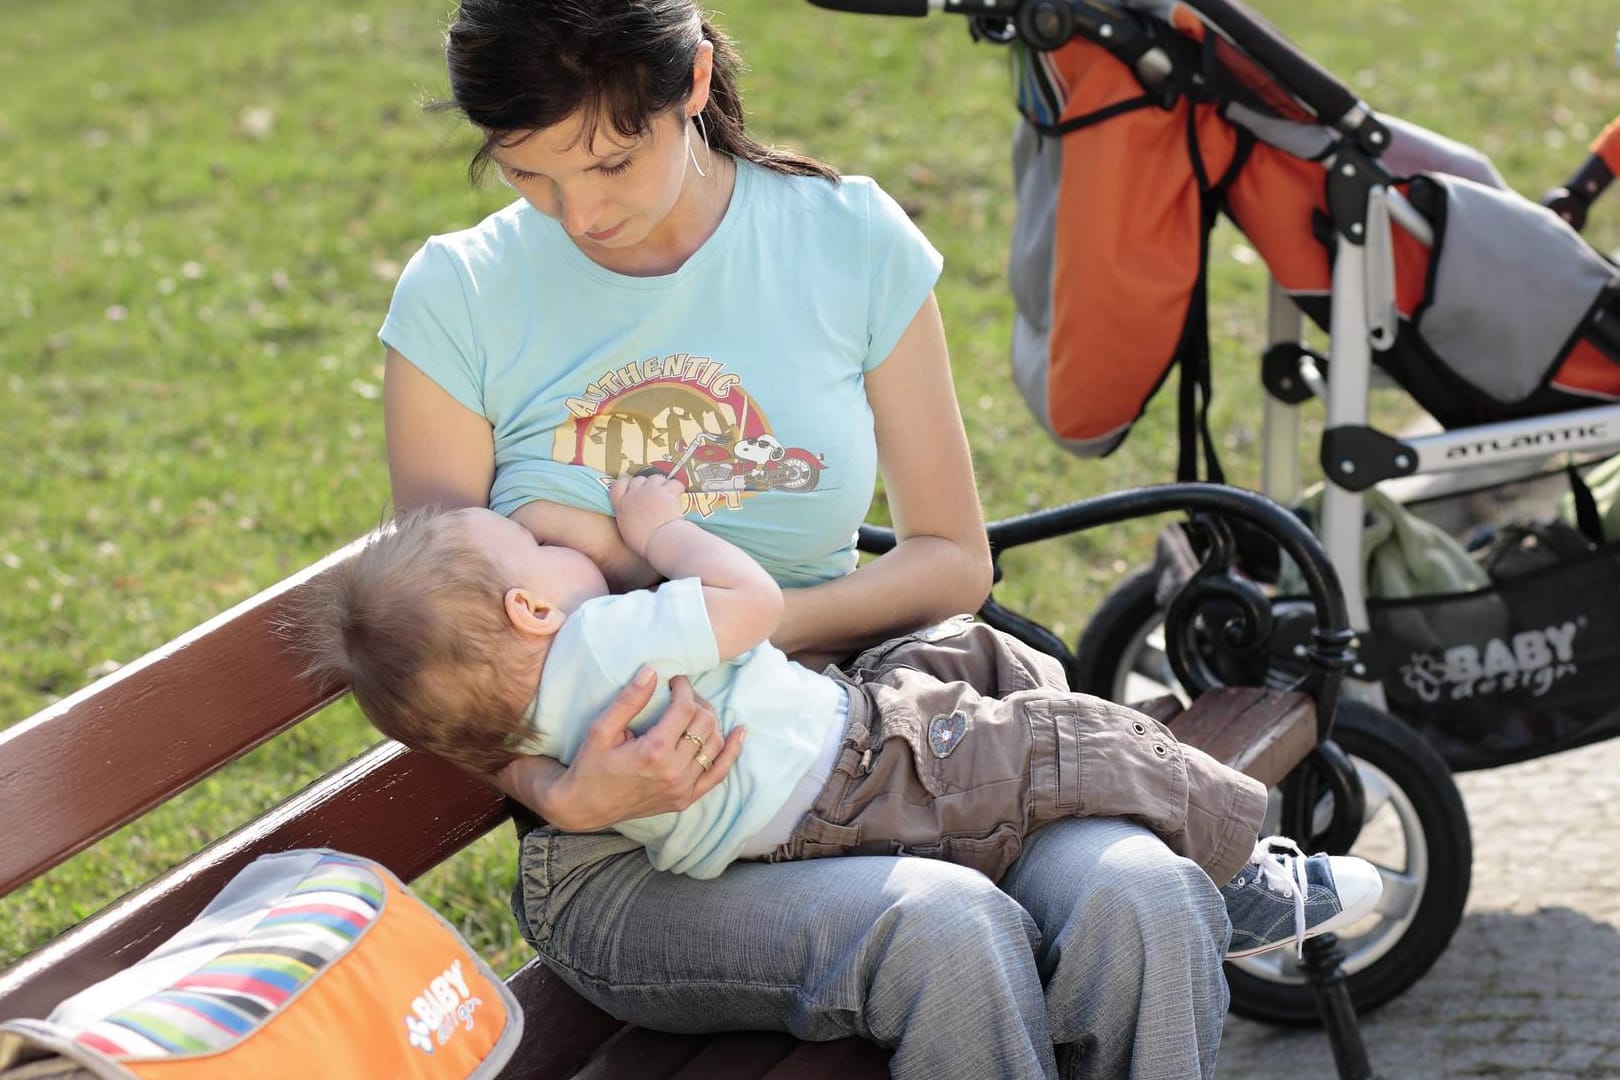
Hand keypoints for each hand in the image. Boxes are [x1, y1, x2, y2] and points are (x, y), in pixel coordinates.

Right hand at [497, 670, 744, 831]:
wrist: (584, 807)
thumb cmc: (590, 765)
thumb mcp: (601, 729)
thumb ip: (629, 700)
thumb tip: (652, 670)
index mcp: (654, 752)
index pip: (685, 708)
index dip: (684, 688)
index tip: (675, 680)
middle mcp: (674, 772)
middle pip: (704, 723)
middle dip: (697, 701)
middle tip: (682, 694)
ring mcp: (683, 788)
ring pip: (715, 745)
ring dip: (710, 722)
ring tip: (695, 710)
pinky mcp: (685, 799)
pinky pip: (718, 774)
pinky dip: (731, 752)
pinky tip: (739, 733)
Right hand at [610, 473, 686, 556]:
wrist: (660, 542)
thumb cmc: (643, 542)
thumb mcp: (626, 529)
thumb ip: (627, 516)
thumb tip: (633, 513)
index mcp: (622, 504)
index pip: (618, 485)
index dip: (626, 484)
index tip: (633, 488)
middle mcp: (635, 494)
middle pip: (638, 479)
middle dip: (645, 485)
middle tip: (652, 496)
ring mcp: (651, 490)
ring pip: (656, 478)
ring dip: (660, 484)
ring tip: (666, 495)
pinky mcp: (668, 492)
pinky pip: (674, 483)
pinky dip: (677, 488)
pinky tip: (678, 495)